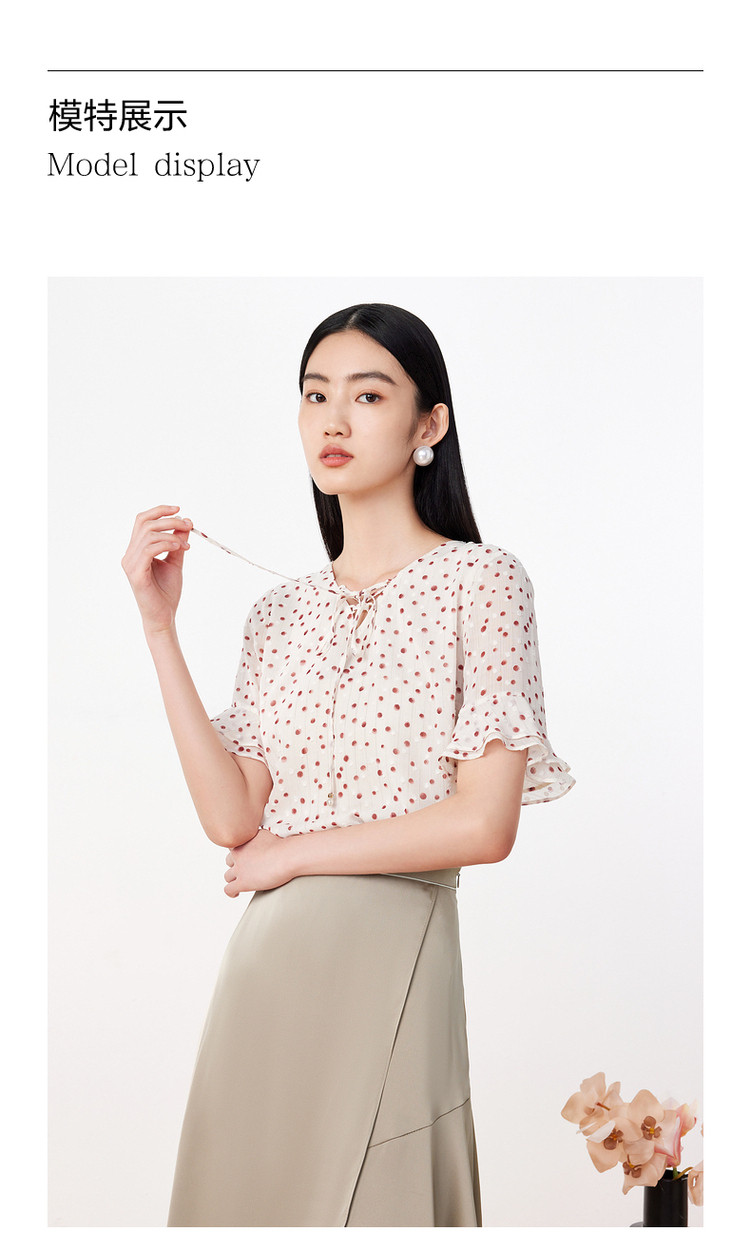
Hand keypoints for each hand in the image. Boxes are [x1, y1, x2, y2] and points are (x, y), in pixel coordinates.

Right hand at [121, 504, 192, 634]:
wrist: (164, 616)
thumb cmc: (167, 592)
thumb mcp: (175, 561)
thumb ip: (177, 542)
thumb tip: (185, 522)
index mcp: (136, 550)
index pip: (142, 521)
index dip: (159, 511)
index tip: (180, 510)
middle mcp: (129, 555)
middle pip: (145, 523)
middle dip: (169, 520)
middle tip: (188, 525)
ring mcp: (130, 564)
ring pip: (148, 535)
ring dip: (171, 534)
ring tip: (185, 544)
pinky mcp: (135, 573)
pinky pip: (149, 549)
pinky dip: (166, 544)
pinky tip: (179, 548)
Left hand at [224, 829, 296, 894]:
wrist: (288, 856)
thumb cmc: (282, 845)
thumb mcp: (264, 834)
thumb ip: (254, 838)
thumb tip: (255, 841)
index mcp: (243, 841)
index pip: (232, 847)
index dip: (239, 853)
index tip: (245, 857)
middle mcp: (238, 854)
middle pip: (228, 861)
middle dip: (236, 865)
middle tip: (246, 870)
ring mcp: (239, 869)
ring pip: (227, 876)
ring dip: (234, 879)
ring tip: (241, 882)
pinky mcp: (243, 882)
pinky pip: (229, 890)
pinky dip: (232, 892)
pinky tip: (236, 893)